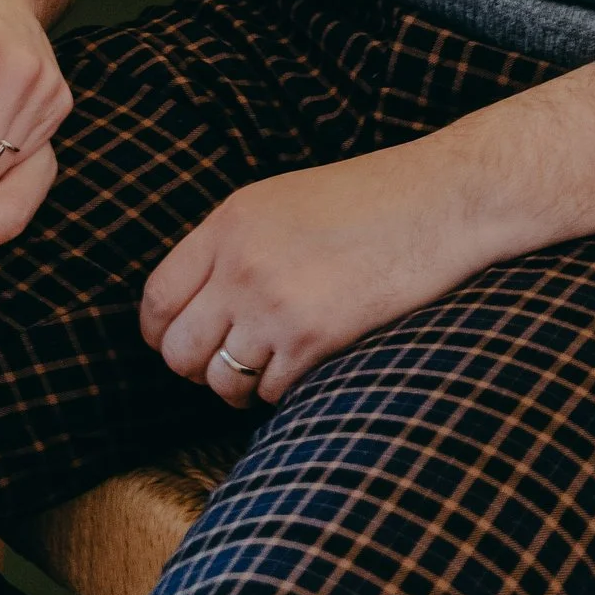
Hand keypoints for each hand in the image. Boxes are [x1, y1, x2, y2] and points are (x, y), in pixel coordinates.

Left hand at [140, 136, 482, 410]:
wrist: (436, 202)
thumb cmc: (364, 201)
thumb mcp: (277, 203)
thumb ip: (231, 245)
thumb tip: (194, 303)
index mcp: (227, 223)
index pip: (158, 296)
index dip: (159, 332)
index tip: (174, 343)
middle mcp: (240, 264)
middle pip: (179, 349)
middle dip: (196, 369)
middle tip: (223, 366)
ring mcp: (274, 304)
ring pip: (221, 380)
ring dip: (239, 386)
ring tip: (265, 369)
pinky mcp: (313, 339)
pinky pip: (270, 393)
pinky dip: (281, 391)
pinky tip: (303, 367)